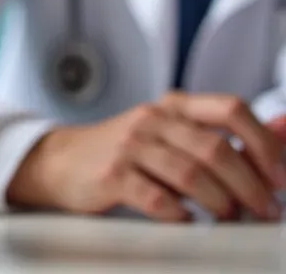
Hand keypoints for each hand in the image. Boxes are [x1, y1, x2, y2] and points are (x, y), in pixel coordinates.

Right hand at [6, 92, 285, 221]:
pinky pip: (156, 199)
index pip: (231, 108)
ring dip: (221, 203)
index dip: (264, 142)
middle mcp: (152, 119)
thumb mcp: (175, 134)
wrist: (62, 161)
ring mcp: (129, 146)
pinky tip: (187, 220)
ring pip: (190, 174)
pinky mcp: (111, 175)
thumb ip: (229, 135)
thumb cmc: (127, 151)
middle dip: (250, 186)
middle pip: (216, 148)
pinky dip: (180, 215)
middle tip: (264, 210)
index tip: (280, 176)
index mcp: (174, 106)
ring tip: (229, 217)